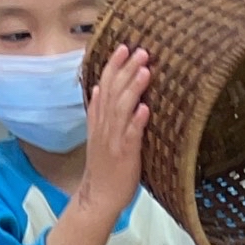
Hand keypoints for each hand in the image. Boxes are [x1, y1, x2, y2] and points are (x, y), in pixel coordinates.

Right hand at [46, 45, 149, 244]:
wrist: (98, 198)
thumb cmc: (105, 168)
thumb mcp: (100, 136)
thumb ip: (100, 113)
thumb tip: (100, 88)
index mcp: (99, 122)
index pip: (104, 87)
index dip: (112, 67)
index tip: (123, 47)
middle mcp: (105, 128)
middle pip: (113, 93)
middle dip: (126, 70)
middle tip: (140, 51)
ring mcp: (114, 141)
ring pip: (121, 110)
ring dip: (133, 89)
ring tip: (145, 70)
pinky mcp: (124, 155)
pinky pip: (130, 136)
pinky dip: (137, 121)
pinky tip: (145, 108)